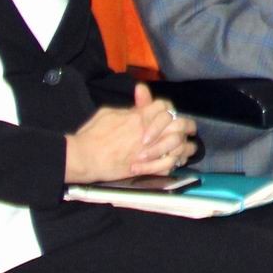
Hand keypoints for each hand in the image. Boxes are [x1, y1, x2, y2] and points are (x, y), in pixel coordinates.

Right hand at [63, 84, 195, 182]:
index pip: (165, 107)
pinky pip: (169, 164)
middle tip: (189, 130)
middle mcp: (148, 131)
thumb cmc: (92, 135)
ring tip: (189, 148)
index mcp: (139, 116)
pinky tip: (177, 162)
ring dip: (186, 146)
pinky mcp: (146, 167)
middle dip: (187, 126)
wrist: (83, 157)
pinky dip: (174, 163)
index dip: (170, 111)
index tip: (173, 116)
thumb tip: (140, 106)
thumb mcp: (108, 113)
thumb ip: (129, 109)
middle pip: (179, 124)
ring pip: (179, 145)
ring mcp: (149, 149)